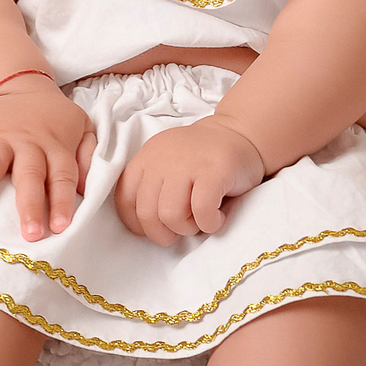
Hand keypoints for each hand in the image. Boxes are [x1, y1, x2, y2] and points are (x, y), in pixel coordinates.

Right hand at [0, 83, 96, 241]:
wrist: (18, 86)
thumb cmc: (53, 118)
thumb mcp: (82, 127)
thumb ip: (88, 154)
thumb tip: (85, 187)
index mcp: (55, 144)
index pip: (62, 174)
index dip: (62, 200)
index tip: (61, 226)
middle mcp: (27, 142)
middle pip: (29, 174)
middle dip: (30, 205)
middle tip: (30, 234)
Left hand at [113, 116, 265, 245]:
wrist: (240, 132)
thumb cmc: (202, 160)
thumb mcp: (166, 164)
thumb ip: (151, 188)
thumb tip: (145, 229)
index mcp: (146, 158)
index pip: (124, 201)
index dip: (140, 225)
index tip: (160, 227)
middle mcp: (161, 158)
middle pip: (147, 213)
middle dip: (165, 233)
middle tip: (184, 227)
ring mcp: (188, 163)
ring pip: (170, 215)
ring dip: (187, 228)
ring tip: (201, 220)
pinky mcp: (214, 171)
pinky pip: (201, 210)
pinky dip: (209, 223)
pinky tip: (217, 217)